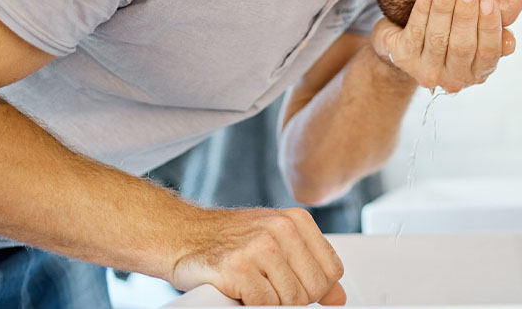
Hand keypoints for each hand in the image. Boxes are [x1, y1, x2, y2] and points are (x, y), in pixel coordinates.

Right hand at [169, 207, 345, 305]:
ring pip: (292, 300)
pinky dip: (253, 305)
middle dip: (294, 298)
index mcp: (297, 220)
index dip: (316, 288)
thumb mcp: (278, 242)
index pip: (332, 270)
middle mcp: (282, 229)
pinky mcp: (239, 268)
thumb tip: (338, 297)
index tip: (294, 285)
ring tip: (254, 286)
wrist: (183, 235)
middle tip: (269, 288)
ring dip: (272, 302)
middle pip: (314, 288)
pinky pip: (265, 305)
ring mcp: (260, 247)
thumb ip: (309, 266)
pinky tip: (241, 290)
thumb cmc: (230, 240)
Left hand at [371, 0, 515, 92]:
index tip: (488, 1)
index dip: (489, 27)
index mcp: (477, 73)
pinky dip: (422, 10)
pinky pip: (414, 32)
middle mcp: (453, 79)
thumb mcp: (477, 34)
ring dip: (443, 10)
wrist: (407, 38)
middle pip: (462, 47)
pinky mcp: (402, 58)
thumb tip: (509, 41)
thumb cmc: (451, 32)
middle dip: (465, 15)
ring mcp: (426, 71)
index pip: (488, 53)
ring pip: (437, 38)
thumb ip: (495, 35)